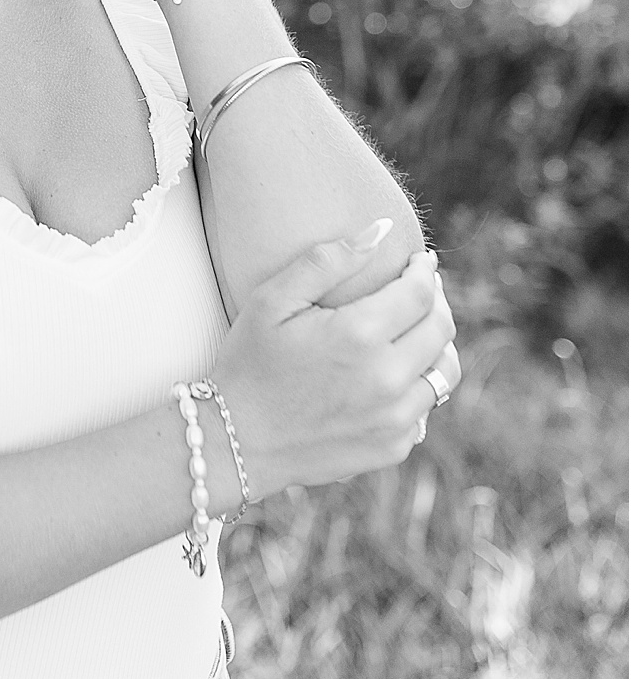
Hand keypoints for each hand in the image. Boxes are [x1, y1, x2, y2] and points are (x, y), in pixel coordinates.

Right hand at [210, 229, 460, 502]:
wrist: (235, 442)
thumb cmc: (249, 364)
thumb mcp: (272, 301)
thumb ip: (326, 261)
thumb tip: (381, 230)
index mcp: (359, 335)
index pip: (420, 292)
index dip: (425, 270)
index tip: (419, 261)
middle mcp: (387, 379)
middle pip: (441, 329)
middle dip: (436, 301)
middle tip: (422, 289)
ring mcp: (394, 419)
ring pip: (444, 372)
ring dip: (437, 346)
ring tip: (417, 331)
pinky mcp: (393, 447)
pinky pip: (425, 410)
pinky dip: (417, 388)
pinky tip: (393, 377)